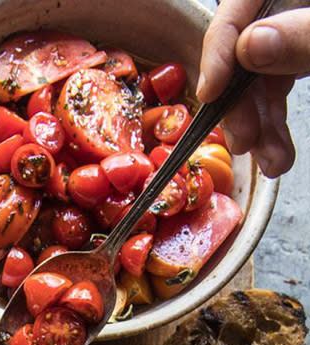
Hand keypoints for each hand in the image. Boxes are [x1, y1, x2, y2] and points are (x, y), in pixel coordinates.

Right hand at [197, 0, 309, 176]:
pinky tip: (276, 153)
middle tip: (244, 140)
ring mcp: (284, 37)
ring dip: (259, 129)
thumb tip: (251, 46)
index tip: (210, 92)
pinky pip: (275, 91)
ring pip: (256, 82)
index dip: (217, 52)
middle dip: (240, 106)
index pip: (235, 12)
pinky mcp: (292, 59)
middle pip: (240, 56)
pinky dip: (274, 125)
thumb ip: (301, 34)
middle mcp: (278, 11)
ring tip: (273, 163)